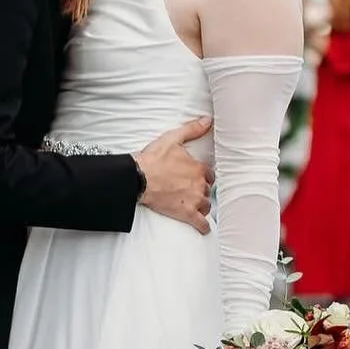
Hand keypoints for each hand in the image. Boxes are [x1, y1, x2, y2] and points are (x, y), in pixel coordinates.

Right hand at [136, 118, 212, 234]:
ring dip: (202, 206)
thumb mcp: (173, 138)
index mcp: (199, 168)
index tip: (198, 177)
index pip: (210, 174)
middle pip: (208, 190)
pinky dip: (203, 226)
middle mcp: (200, 185)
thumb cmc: (154, 158)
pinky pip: (201, 223)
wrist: (139, 178)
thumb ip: (192, 129)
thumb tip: (207, 120)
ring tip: (196, 206)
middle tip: (192, 191)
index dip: (204, 176)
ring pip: (206, 206)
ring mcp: (194, 200)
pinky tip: (203, 228)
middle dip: (201, 190)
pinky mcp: (186, 214)